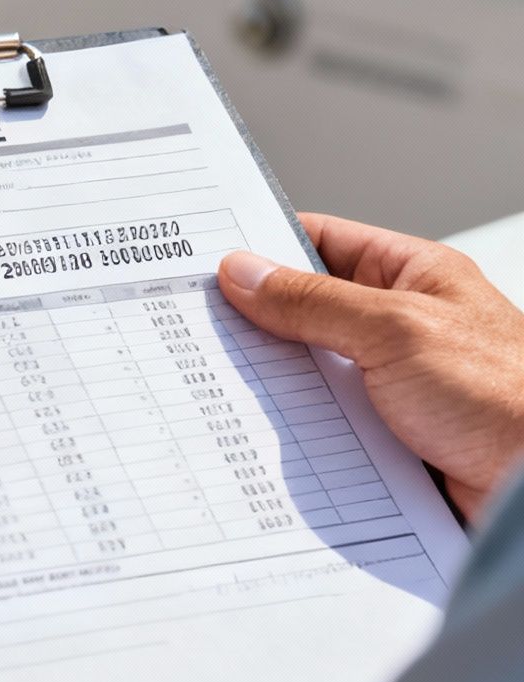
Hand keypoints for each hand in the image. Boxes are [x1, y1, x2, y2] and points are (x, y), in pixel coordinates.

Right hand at [220, 213, 523, 521]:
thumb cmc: (508, 397)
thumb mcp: (396, 330)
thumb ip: (314, 301)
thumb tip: (244, 273)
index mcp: (412, 277)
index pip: (320, 241)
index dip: (261, 245)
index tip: (201, 259)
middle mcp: (399, 327)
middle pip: (303, 311)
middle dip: (252, 321)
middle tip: (191, 325)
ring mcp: (389, 385)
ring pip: (305, 374)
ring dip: (268, 384)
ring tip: (213, 383)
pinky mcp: (382, 440)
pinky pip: (319, 428)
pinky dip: (287, 434)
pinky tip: (253, 438)